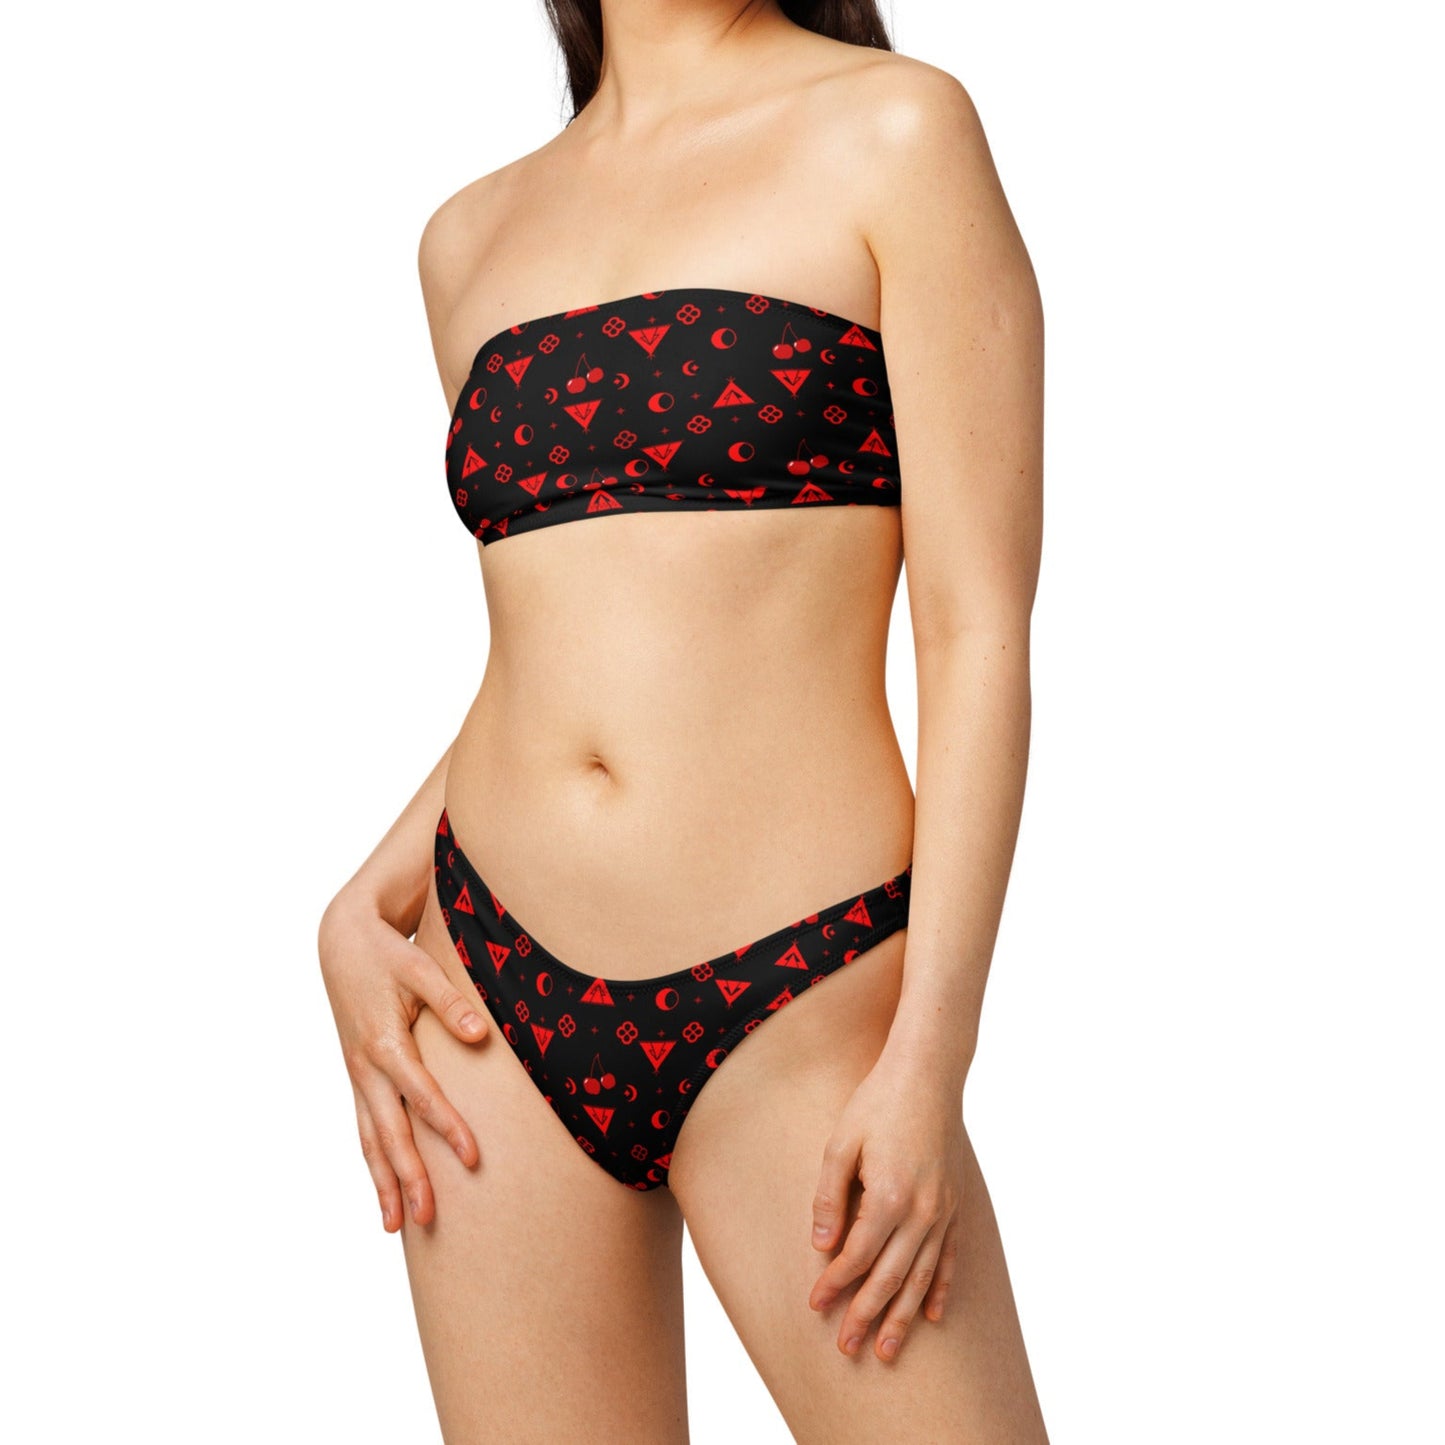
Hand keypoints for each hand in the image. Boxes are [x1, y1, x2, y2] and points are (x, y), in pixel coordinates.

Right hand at [318, 886, 487, 1229]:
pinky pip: (365, 1129)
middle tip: (430, 1219)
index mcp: (383, 1043)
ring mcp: (357, 1076)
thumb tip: (480, 1035)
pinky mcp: (358, 1077)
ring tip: (398, 1226)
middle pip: (389, 1133)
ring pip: (370, 1140)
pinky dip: (374, 1162)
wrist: (342, 942)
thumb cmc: (387, 954)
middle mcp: (365, 1067)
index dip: (447, 1127)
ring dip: (384, 1183)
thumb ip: (450, 1002)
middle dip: (409, 1177)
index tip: (472, 1158)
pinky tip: (385, 1192)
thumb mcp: (419, 968)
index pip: (421, 1095)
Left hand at [807, 1049, 964, 1360]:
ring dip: (903, 1317)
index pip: (857, 1255)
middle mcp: (921, 1210)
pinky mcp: (955, 1204)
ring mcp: (943, 1210)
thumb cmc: (877, 1103)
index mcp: (888, 1194)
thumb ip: (829, 1195)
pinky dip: (941, 1289)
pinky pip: (950, 1257)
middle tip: (849, 1349)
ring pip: (923, 1277)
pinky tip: (933, 1316)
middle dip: (867, 1316)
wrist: (928, 1075)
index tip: (815, 1306)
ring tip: (888, 1351)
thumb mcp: (840, 1142)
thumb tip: (821, 1245)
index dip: (835, 1284)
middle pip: (891, 1277)